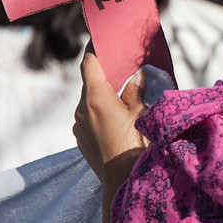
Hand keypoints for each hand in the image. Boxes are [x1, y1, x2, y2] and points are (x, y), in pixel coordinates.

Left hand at [73, 45, 148, 222]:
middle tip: (124, 68)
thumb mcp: (142, 113)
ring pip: (91, 102)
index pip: (89, 64)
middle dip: (106, 75)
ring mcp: (79, 126)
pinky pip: (90, 118)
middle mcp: (81, 110)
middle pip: (91, 83)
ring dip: (105, 96)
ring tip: (126, 98)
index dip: (95, 49)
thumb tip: (136, 77)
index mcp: (96, 98)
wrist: (123, 183)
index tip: (102, 40)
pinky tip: (120, 120)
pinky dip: (102, 113)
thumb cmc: (137, 146)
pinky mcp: (82, 140)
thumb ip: (136, 91)